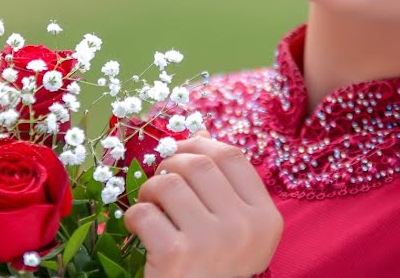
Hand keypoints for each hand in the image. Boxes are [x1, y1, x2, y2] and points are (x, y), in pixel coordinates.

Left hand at [123, 130, 282, 277]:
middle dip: (169, 165)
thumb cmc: (217, 269)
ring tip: (150, 206)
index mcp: (265, 218)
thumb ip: (224, 186)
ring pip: (168, 183)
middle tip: (160, 183)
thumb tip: (201, 135)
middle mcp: (244, 227)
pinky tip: (140, 230)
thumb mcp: (236, 230)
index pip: (233, 156)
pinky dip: (134, 216)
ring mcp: (212, 241)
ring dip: (149, 190)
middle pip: (198, 164)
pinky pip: (144, 213)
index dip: (200, 146)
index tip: (181, 152)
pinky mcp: (177, 256)